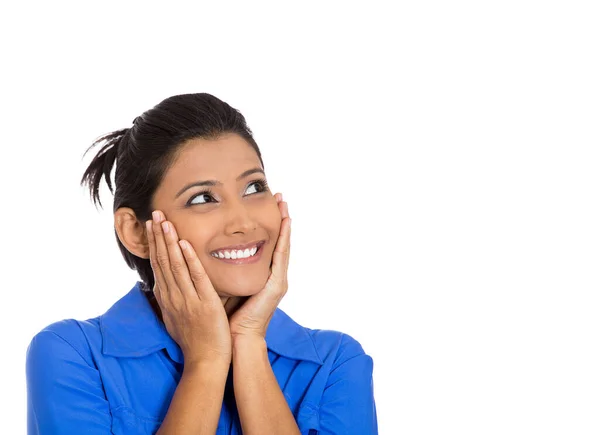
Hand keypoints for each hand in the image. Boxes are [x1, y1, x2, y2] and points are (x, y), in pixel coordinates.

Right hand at [146, 211, 231, 365]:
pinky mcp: (204, 304)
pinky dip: (190, 260)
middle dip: (158, 236)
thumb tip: (162, 284)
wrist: (205, 361)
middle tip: (155, 214)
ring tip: (166, 222)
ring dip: (169, 242)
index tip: (152, 225)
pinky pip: (196, 278)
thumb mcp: (176, 316)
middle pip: (163, 261)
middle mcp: (173, 297)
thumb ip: (171, 298)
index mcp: (167, 298)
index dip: (154, 244)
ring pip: (175, 266)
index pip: (158, 265)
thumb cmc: (194, 339)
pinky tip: (185, 244)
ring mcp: (187, 300)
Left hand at [228, 193, 290, 339]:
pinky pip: (280, 256)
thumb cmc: (231, 318)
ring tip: (285, 203)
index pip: (269, 245)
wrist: (238, 341)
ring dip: (285, 223)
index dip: (270, 224)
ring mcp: (279, 280)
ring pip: (284, 244)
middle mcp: (275, 276)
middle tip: (281, 196)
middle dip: (281, 218)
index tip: (270, 204)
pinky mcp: (277, 285)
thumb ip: (229, 272)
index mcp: (264, 277)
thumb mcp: (230, 288)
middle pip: (281, 241)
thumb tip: (214, 253)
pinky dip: (283, 238)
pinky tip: (284, 223)